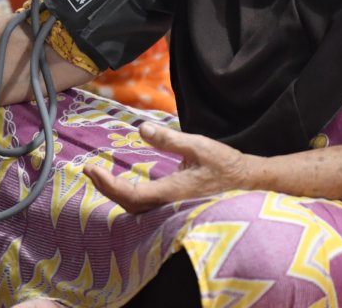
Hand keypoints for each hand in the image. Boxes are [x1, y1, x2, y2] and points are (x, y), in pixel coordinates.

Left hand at [85, 122, 253, 211]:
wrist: (251, 184)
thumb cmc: (226, 165)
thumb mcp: (198, 146)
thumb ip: (168, 139)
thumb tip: (140, 129)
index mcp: (172, 192)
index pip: (130, 194)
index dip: (107, 184)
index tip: (91, 169)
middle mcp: (170, 207)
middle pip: (128, 206)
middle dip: (106, 189)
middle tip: (90, 171)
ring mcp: (174, 211)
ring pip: (137, 210)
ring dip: (116, 194)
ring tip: (101, 177)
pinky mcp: (177, 209)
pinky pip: (147, 208)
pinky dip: (130, 197)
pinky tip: (124, 186)